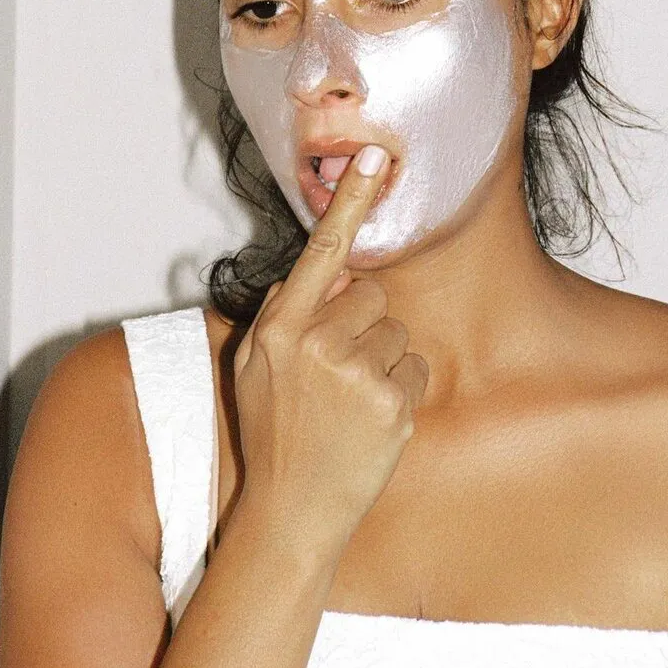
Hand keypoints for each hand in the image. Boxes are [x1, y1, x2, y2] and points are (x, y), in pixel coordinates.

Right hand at [232, 145, 428, 547]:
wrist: (292, 512)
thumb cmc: (273, 432)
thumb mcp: (254, 366)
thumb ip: (282, 311)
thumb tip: (323, 271)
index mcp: (280, 328)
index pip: (321, 251)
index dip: (349, 200)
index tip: (373, 155)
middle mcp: (317, 344)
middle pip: (372, 295)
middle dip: (362, 323)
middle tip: (337, 370)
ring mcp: (357, 376)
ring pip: (396, 332)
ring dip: (380, 359)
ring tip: (349, 400)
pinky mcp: (393, 405)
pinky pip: (413, 368)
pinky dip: (399, 389)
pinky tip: (371, 418)